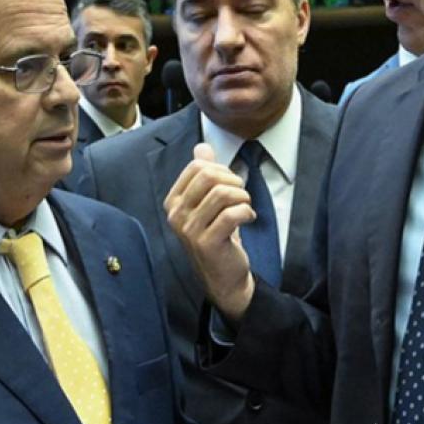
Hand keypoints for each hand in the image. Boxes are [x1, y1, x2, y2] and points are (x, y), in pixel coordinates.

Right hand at [164, 144, 256, 322]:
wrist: (223, 276)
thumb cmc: (217, 236)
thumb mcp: (209, 203)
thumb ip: (205, 174)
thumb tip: (202, 146)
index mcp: (174, 201)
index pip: (196, 167)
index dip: (221, 169)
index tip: (232, 184)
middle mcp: (177, 215)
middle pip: (209, 177)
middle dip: (233, 180)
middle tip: (242, 194)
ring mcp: (189, 230)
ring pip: (221, 194)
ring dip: (242, 196)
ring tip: (246, 206)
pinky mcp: (206, 243)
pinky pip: (232, 214)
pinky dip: (247, 211)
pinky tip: (249, 218)